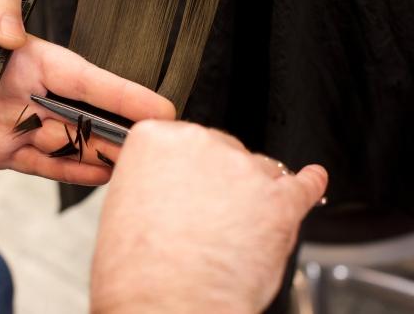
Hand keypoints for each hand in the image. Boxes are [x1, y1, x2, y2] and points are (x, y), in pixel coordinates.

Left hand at [0, 0, 174, 184]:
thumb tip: (17, 34)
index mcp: (36, 59)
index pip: (89, 79)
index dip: (125, 94)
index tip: (160, 107)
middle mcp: (36, 94)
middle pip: (89, 116)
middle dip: (123, 131)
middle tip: (158, 148)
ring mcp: (22, 125)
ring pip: (72, 145)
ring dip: (103, 156)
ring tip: (135, 170)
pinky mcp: (4, 150)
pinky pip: (43, 166)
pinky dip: (70, 173)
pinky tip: (98, 177)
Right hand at [90, 121, 327, 312]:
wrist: (167, 306)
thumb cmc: (137, 271)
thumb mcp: (123, 206)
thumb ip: (153, 181)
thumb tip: (172, 188)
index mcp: (157, 140)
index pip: (181, 137)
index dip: (187, 168)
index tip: (188, 182)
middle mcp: (201, 144)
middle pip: (223, 150)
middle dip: (220, 179)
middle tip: (209, 215)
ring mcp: (244, 170)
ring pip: (259, 170)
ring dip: (254, 193)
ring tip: (240, 228)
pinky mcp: (280, 202)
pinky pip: (303, 185)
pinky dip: (308, 185)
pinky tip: (311, 181)